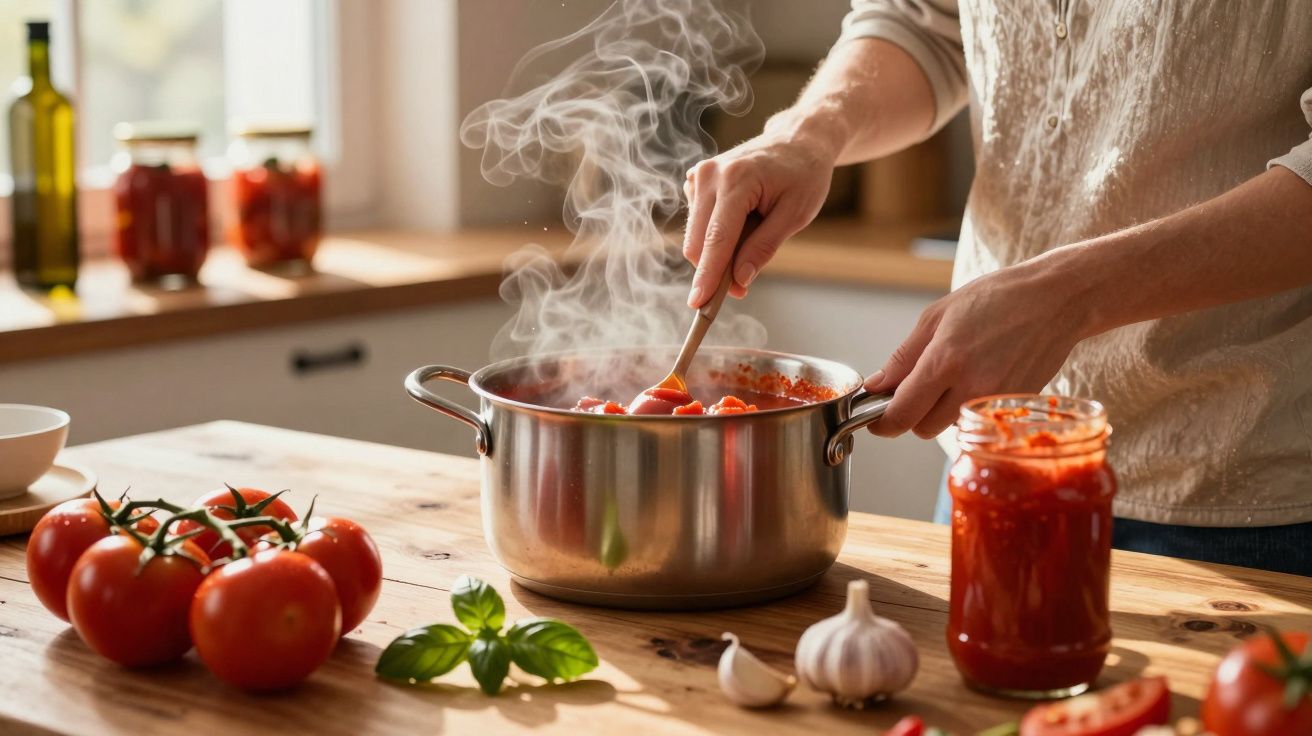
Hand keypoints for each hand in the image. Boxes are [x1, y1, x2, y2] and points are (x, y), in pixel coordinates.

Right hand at [683, 117, 838, 307]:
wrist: (798, 139)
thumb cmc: (804, 175)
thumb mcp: (795, 215)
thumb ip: (764, 248)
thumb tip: (738, 281)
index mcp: (737, 180)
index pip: (716, 239)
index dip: (707, 276)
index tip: (698, 305)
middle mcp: (711, 174)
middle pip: (698, 242)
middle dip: (714, 270)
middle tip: (742, 285)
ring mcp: (700, 174)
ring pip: (694, 236)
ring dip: (717, 251)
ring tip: (754, 233)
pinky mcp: (696, 179)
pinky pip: (697, 222)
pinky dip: (714, 235)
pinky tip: (740, 220)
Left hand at [864, 258, 1091, 437]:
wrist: (1056, 300)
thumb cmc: (996, 299)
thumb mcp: (938, 316)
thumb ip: (904, 357)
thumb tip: (876, 385)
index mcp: (945, 361)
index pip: (902, 414)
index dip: (882, 422)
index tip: (876, 419)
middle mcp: (970, 387)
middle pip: (922, 428)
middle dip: (913, 413)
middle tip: (920, 386)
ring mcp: (994, 402)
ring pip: (949, 428)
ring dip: (940, 412)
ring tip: (956, 375)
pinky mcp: (1013, 408)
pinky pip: (975, 420)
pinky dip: (967, 408)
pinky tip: (978, 378)